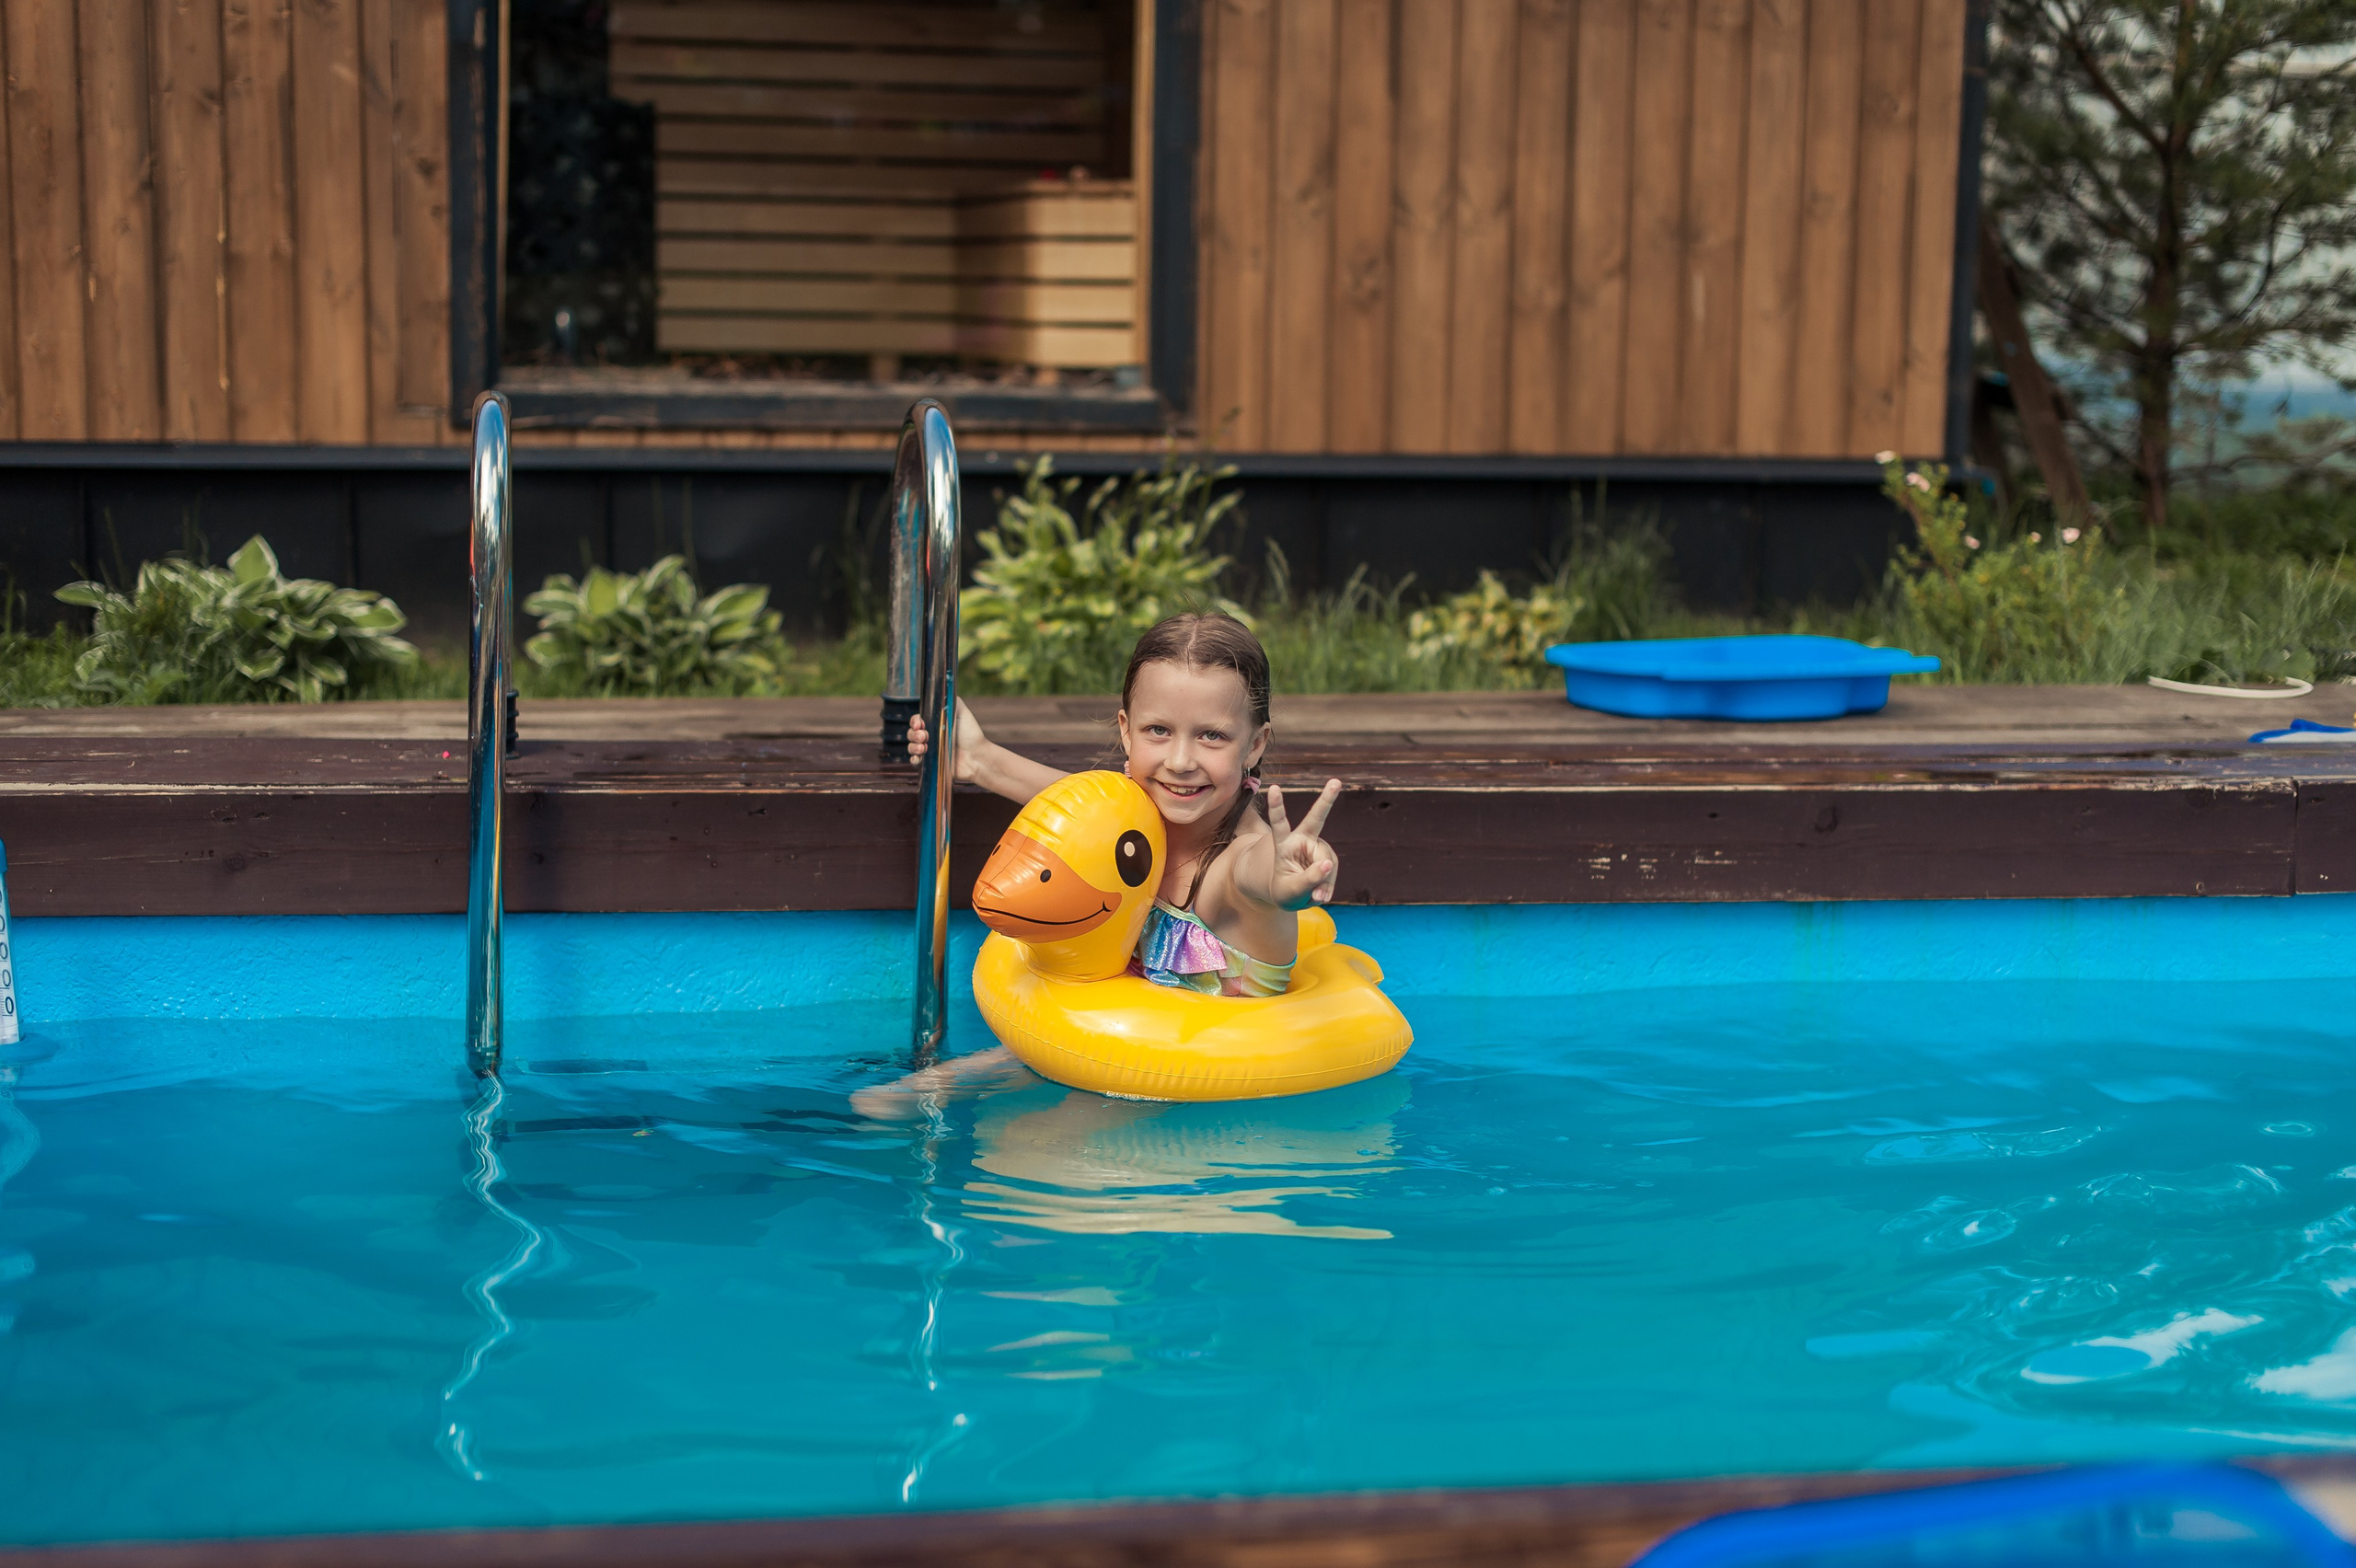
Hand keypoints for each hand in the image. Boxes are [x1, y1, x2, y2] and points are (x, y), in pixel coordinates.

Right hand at [906, 698, 987, 783]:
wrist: (977, 756)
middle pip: (912, 733)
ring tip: (923, 748)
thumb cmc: (971, 733)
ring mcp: (930, 750)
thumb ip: (951, 700)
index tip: (919, 724)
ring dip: (913, 746)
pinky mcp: (930, 763)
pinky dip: (914, 759)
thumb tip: (940, 688)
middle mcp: (930, 736)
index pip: (917, 720)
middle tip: (924, 736)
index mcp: (935, 723)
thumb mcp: (961, 712)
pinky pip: (915, 761)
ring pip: (911, 747)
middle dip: (914, 734)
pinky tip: (920, 757)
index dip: (915, 721)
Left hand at [1264, 778, 1341, 908]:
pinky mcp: (1327, 857)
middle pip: (1317, 818)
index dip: (1277, 807)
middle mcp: (1302, 841)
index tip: (1275, 788)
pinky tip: (1321, 895)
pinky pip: (1332, 872)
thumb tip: (1328, 864)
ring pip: (1327, 862)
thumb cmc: (1285, 891)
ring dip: (1324, 882)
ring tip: (1316, 896)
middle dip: (1327, 799)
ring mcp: (1317, 848)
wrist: (1293, 897)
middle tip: (1336, 781)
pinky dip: (1328, 886)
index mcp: (1284, 844)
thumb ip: (1308, 879)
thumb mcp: (1291, 891)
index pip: (1280, 824)